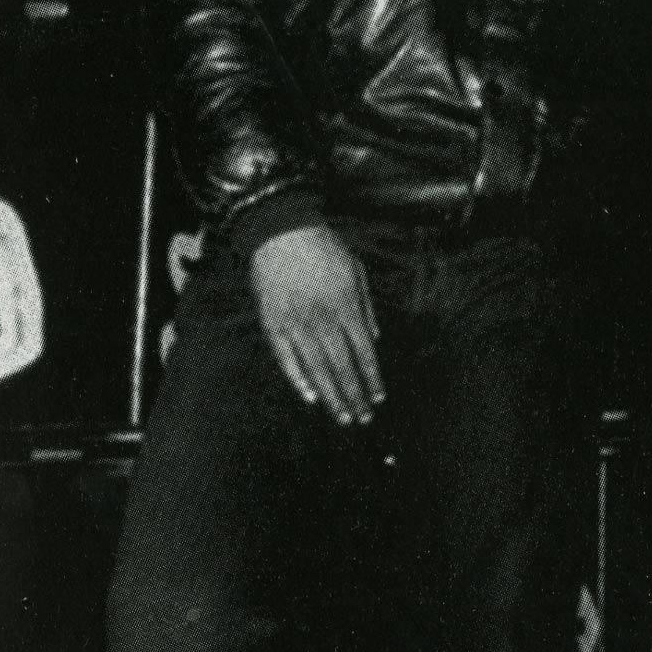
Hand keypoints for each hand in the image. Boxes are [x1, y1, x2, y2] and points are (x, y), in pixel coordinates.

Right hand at [249, 224, 384, 424]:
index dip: (372, 377)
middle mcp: (323, 319)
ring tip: (341, 416)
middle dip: (354, 395)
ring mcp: (295, 324)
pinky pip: (286, 359)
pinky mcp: (272, 325)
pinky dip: (299, 379)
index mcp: (346, 306)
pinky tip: (310, 397)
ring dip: (331, 395)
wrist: (281, 232)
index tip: (378, 398)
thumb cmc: (324, 248)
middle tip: (361, 419)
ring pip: (316, 369)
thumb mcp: (355, 271)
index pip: (364, 352)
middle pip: (342, 366)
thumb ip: (365, 308)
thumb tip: (374, 340)